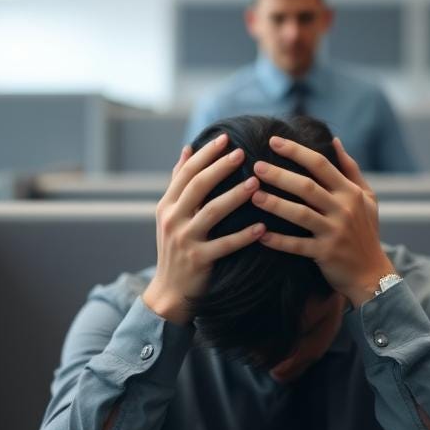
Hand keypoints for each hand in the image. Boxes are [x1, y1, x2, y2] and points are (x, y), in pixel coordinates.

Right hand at [143, 134, 264, 324]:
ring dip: (235, 196)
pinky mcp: (199, 261)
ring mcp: (185, 241)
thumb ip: (178, 182)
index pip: (186, 173)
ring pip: (211, 213)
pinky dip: (244, 236)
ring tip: (256, 183)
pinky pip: (224, 245)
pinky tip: (262, 226)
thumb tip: (187, 149)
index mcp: (167, 205)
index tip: (225, 138)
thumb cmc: (175, 248)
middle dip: (220, 167)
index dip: (205, 154)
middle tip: (242, 152)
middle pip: (198, 187)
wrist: (169, 292)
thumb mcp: (169, 214)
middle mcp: (172, 220)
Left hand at [251, 136, 394, 306]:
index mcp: (350, 192)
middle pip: (307, 186)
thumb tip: (334, 140)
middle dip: (279, 175)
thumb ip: (350, 168)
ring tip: (253, 195)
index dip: (296, 151)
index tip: (273, 141)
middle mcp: (343, 209)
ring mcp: (334, 232)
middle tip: (256, 166)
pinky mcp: (325, 254)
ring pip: (300, 214)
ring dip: (275, 204)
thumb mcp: (367, 197)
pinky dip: (278, 240)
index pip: (321, 164)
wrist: (372, 273)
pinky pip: (297, 246)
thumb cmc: (366, 231)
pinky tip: (260, 233)